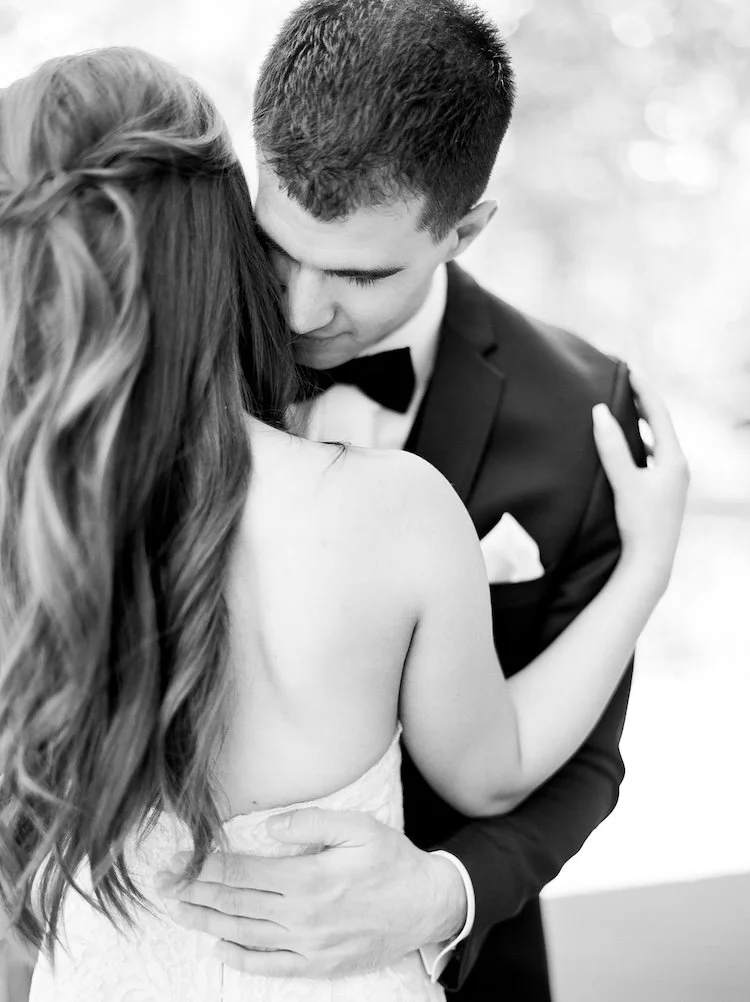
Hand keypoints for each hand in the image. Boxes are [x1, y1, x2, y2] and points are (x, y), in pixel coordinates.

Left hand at [155, 807, 466, 977]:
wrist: (427, 906)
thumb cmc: (392, 861)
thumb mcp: (359, 828)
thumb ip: (312, 823)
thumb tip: (270, 827)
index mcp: (309, 880)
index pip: (243, 873)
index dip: (206, 866)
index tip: (179, 859)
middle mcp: (303, 917)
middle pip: (236, 905)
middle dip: (194, 893)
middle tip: (162, 885)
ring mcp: (309, 945)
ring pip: (246, 934)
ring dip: (207, 922)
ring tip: (178, 912)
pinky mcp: (319, 965)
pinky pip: (270, 965)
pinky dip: (240, 957)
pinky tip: (219, 947)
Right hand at [593, 371, 688, 590]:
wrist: (649, 562)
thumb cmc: (639, 523)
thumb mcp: (624, 481)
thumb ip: (612, 447)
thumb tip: (599, 412)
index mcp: (674, 459)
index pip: (659, 414)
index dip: (644, 391)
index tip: (630, 370)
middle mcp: (678, 467)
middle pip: (661, 426)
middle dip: (644, 404)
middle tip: (626, 384)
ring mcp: (672, 481)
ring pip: (657, 443)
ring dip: (642, 425)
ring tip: (625, 409)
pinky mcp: (663, 493)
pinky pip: (652, 458)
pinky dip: (640, 446)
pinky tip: (627, 450)